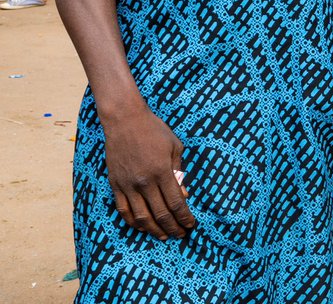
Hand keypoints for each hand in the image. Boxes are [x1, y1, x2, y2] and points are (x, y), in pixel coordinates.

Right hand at [101, 103, 193, 238]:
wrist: (125, 121)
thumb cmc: (154, 131)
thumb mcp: (174, 147)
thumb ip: (178, 172)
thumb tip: (183, 195)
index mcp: (162, 171)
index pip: (175, 203)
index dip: (184, 217)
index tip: (191, 225)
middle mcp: (144, 182)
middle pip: (160, 214)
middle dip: (172, 228)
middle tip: (180, 235)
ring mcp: (128, 185)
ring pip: (141, 217)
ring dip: (154, 230)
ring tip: (163, 236)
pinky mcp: (115, 185)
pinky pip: (124, 210)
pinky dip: (133, 222)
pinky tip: (142, 227)